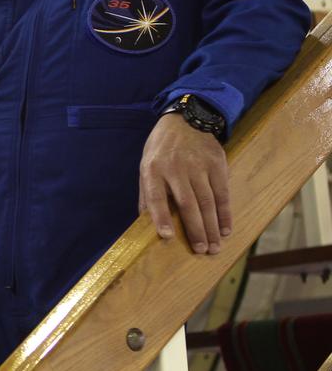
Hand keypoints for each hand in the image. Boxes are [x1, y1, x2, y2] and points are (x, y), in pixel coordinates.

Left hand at [139, 113, 231, 253]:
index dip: (161, 217)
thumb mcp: (146, 165)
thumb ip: (147, 193)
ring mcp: (198, 166)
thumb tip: (144, 223)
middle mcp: (175, 168)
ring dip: (212, 227)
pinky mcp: (217, 164)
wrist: (185, 120)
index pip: (155, 196)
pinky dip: (225, 213)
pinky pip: (222, 193)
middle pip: (187, 203)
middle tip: (201, 251)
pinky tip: (226, 229)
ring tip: (215, 246)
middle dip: (195, 229)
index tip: (167, 236)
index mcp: (153, 169)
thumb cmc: (162, 149)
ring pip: (207, 202)